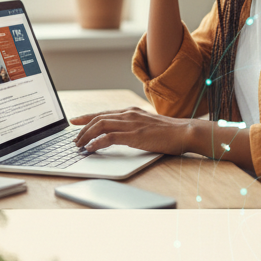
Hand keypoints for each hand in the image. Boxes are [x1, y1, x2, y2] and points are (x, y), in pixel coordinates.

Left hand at [71, 107, 193, 154]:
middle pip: (98, 118)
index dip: (87, 117)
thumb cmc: (172, 132)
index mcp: (133, 112)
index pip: (104, 113)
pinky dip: (96, 142)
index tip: (75, 121)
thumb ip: (137, 127)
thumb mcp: (150, 126)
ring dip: (86, 135)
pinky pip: (108, 137)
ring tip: (79, 145)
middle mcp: (129, 114)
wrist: (185, 132)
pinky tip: (91, 149)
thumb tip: (128, 135)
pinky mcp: (134, 135)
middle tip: (74, 138)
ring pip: (99, 125)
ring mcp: (131, 124)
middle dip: (82, 128)